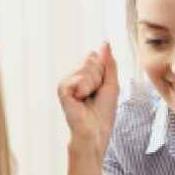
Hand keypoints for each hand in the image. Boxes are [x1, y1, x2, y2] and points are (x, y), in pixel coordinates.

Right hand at [57, 42, 119, 158]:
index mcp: (83, 74)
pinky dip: (85, 89)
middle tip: (94, 94)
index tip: (101, 88)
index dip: (103, 71)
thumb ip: (109, 63)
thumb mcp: (111, 83)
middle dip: (99, 76)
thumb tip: (105, 43)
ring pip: (86, 67)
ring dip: (93, 84)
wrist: (96, 131)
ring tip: (88, 98)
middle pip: (90, 58)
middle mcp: (73, 76)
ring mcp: (66, 82)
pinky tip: (80, 100)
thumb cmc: (104, 112)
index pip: (95, 56)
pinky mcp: (62, 89)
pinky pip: (79, 78)